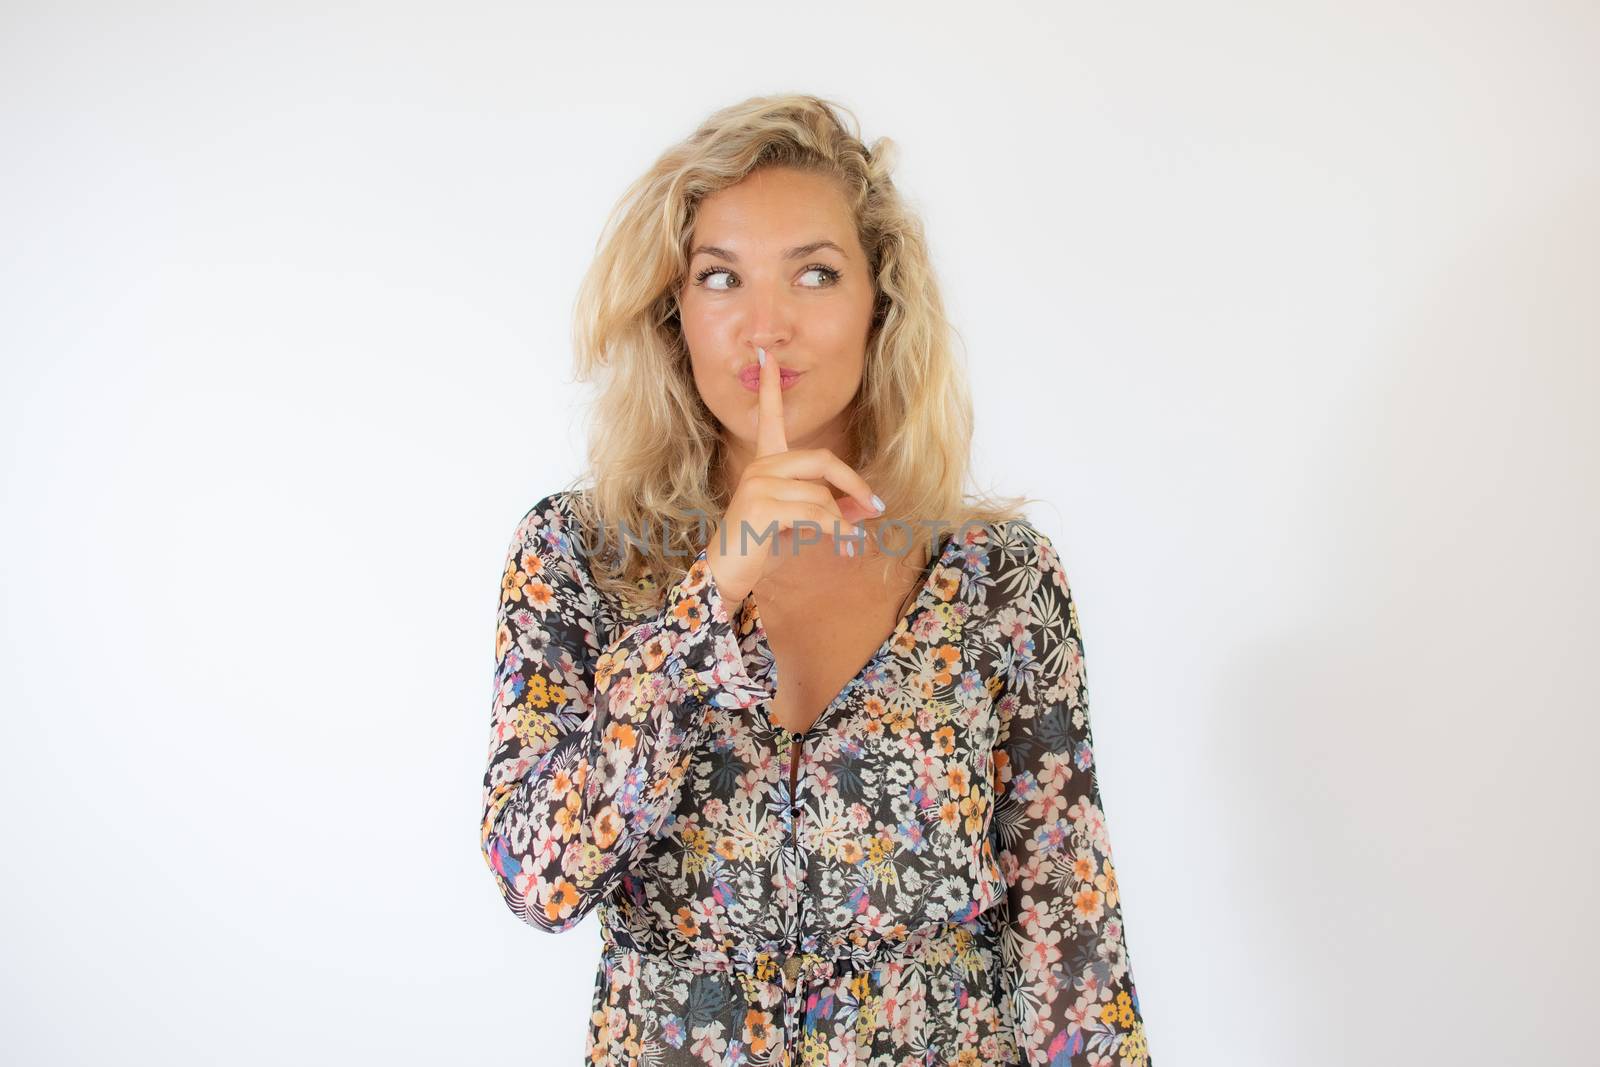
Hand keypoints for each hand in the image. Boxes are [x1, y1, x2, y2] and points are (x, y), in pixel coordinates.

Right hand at [705, 346, 884, 604]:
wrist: (728, 573)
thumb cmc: (762, 546)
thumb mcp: (800, 522)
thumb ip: (828, 508)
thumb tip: (866, 507)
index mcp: (765, 463)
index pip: (768, 419)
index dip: (768, 387)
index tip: (765, 357)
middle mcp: (760, 467)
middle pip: (822, 459)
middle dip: (853, 483)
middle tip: (875, 506)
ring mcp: (758, 483)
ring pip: (822, 494)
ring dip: (843, 520)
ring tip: (849, 539)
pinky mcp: (762, 505)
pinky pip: (816, 513)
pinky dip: (838, 530)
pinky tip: (845, 543)